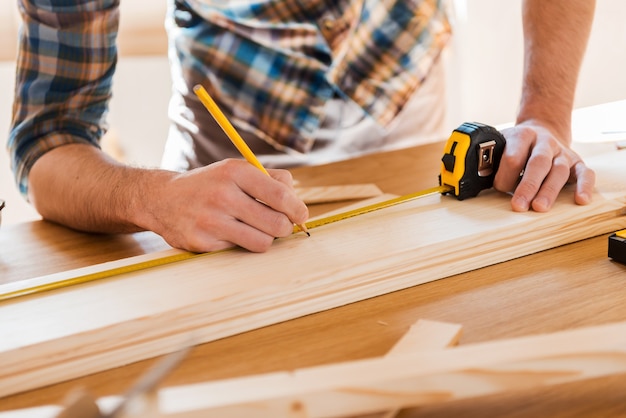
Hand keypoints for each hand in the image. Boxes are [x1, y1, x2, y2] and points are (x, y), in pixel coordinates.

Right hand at [148, 159, 308, 252]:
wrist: (162, 199)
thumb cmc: (210, 185)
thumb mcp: (236, 170)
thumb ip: (271, 179)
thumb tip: (297, 202)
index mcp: (235, 172)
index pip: (280, 195)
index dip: (297, 209)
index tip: (300, 216)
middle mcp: (223, 195)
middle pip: (277, 223)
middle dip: (284, 227)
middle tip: (278, 225)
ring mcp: (211, 220)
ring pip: (262, 242)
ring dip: (265, 239)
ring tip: (255, 229)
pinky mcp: (202, 242)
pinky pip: (239, 250)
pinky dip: (240, 244)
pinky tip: (228, 233)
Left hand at [493, 120, 594, 211]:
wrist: (541, 131)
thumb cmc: (516, 146)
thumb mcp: (501, 145)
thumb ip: (493, 160)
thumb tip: (477, 181)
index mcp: (522, 135)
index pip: (514, 155)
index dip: (505, 173)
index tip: (498, 187)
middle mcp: (545, 142)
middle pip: (537, 163)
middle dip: (527, 186)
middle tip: (519, 205)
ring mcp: (562, 152)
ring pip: (558, 170)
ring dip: (549, 190)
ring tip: (540, 207)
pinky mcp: (577, 162)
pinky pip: (585, 173)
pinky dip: (585, 186)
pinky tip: (581, 200)